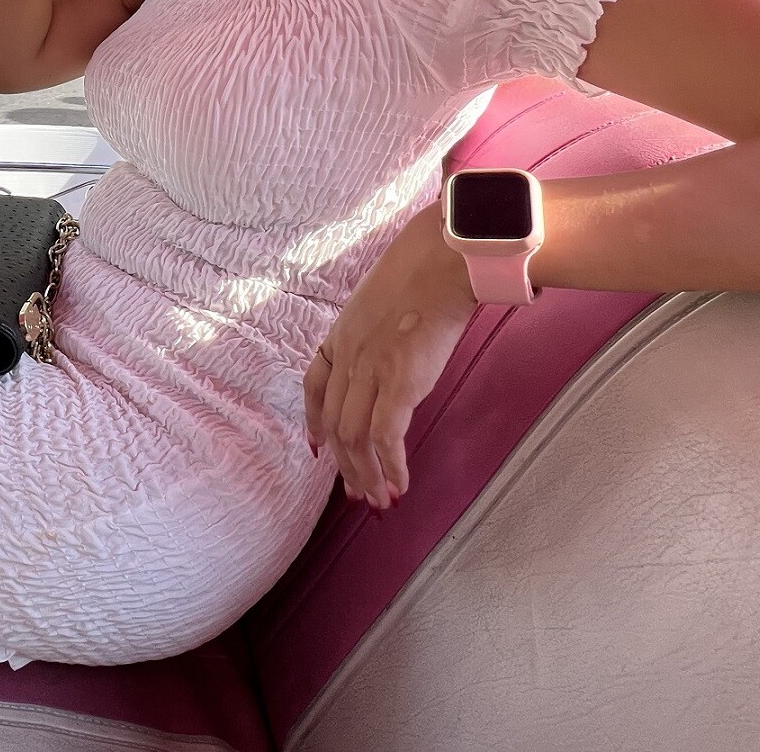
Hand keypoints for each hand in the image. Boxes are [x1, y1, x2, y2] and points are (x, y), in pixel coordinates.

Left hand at [304, 208, 477, 509]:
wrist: (445, 259)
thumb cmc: (427, 270)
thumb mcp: (387, 299)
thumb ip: (382, 328)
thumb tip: (401, 342)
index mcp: (342, 333)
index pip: (315, 386)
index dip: (314, 421)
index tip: (319, 448)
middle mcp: (348, 355)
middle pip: (334, 422)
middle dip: (345, 464)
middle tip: (357, 492)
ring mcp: (370, 369)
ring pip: (353, 438)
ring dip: (366, 475)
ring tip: (379, 500)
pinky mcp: (399, 382)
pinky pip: (384, 437)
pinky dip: (390, 466)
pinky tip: (399, 484)